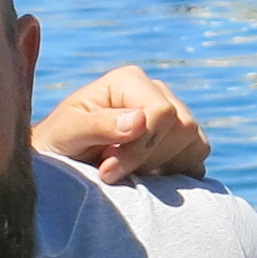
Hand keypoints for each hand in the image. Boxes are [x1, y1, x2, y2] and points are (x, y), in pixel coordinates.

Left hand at [33, 65, 208, 182]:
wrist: (61, 165)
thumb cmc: (58, 144)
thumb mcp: (68, 133)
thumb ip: (99, 125)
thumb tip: (140, 120)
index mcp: (130, 80)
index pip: (162, 112)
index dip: (140, 147)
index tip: (107, 170)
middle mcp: (156, 91)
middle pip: (183, 127)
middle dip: (148, 159)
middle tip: (111, 172)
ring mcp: (173, 115)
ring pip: (195, 142)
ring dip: (162, 167)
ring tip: (128, 172)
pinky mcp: (182, 141)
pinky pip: (199, 156)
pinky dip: (178, 173)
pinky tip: (147, 177)